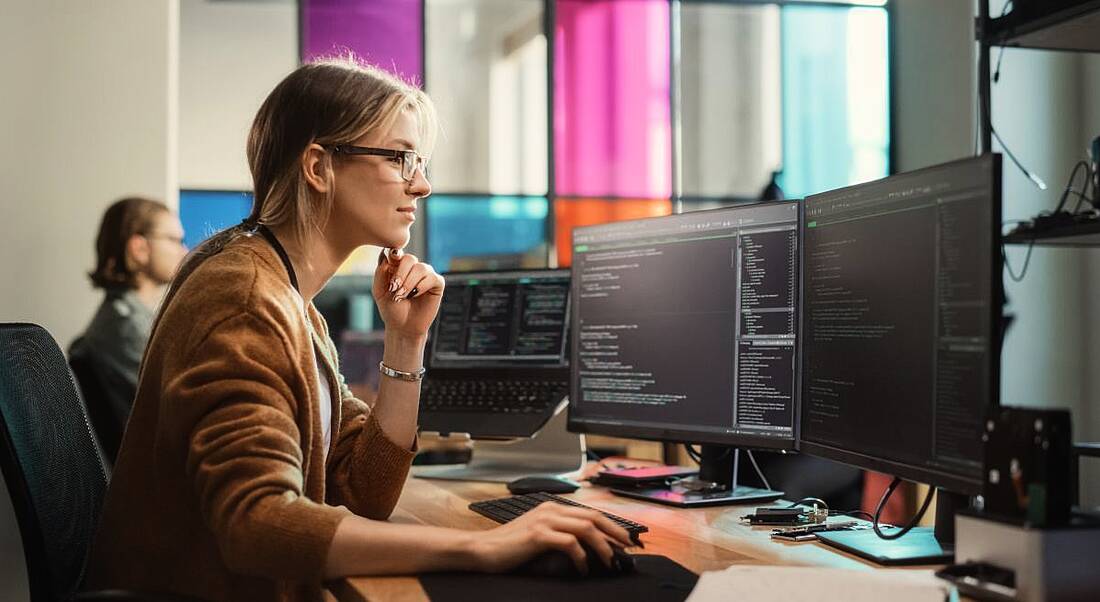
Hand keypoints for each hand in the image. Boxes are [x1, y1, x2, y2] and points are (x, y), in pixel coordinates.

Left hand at [373, 248, 444, 336]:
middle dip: (400, 274)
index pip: (396, 252)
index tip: (392, 257)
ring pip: (421, 268)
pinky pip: (432, 278)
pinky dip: (421, 286)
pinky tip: (415, 295)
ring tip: (402, 296)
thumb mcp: (379, 291)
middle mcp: (413, 267)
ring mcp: (426, 274)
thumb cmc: (391, 308)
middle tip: (394, 289)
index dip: (394, 253)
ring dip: (409, 283)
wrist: (403, 326)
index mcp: (398, 266)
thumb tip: (387, 256)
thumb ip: (380, 273)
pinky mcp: (437, 283)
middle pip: (409, 258)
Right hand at [470, 503, 633, 574]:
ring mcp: (544, 520)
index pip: (589, 513)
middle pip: (593, 516)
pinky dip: (581, 557)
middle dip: (615, 531)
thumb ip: (559, 536)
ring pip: (586, 528)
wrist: (481, 550)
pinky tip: (582, 568)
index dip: (610, 525)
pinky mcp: (538, 535)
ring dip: (603, 546)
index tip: (624, 539)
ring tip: (610, 561)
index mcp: (551, 508)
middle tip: (628, 547)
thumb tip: (587, 549)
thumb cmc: (508, 548)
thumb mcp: (537, 537)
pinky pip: (570, 543)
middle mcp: (550, 509)